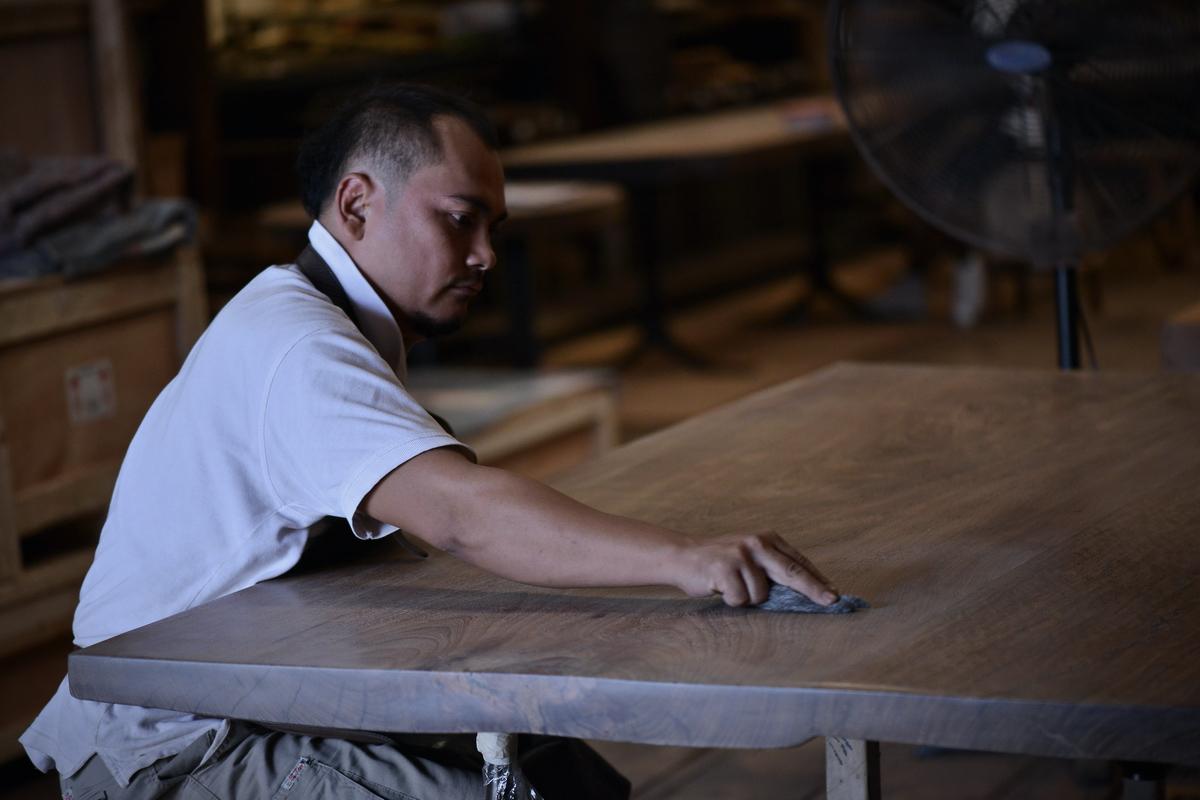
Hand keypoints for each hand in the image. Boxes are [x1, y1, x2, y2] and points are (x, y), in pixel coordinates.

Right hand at [674, 531, 837, 606]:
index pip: (798, 562)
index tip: (834, 594)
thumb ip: (772, 569)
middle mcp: (757, 542)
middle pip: (792, 571)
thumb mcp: (750, 558)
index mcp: (767, 539)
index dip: (817, 580)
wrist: (682, 556)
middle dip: (813, 590)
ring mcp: (741, 554)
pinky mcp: (725, 568)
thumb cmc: (720, 563)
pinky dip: (732, 601)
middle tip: (832, 601)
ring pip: (761, 594)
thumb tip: (804, 592)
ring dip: (747, 599)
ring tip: (731, 587)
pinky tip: (720, 588)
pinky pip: (741, 599)